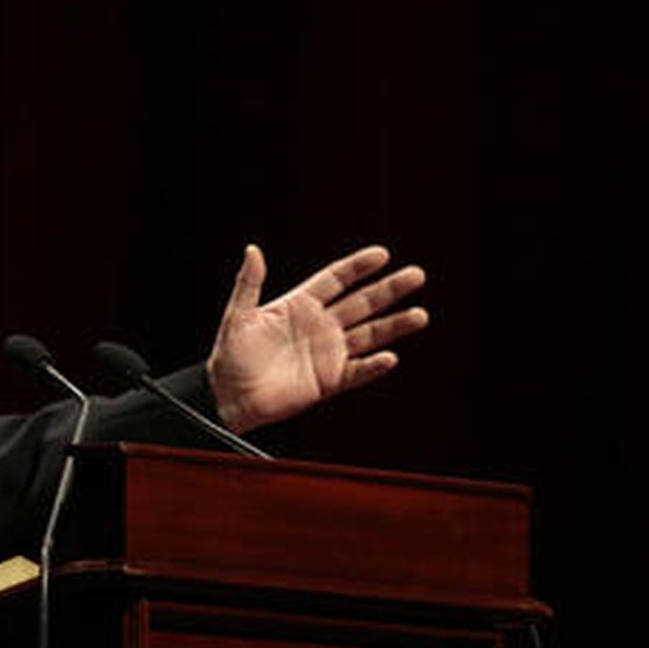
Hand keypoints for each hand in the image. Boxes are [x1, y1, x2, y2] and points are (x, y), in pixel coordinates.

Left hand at [207, 244, 427, 433]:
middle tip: (416, 275)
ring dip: (394, 326)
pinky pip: (357, 371)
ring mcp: (327, 353)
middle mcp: (319, 326)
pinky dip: (373, 366)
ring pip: (368, 335)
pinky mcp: (329, 380)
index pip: (335, 279)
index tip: (381, 255)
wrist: (228, 397)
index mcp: (299, 305)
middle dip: (389, 290)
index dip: (357, 267)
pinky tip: (389, 357)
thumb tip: (252, 249)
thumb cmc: (230, 356)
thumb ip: (248, 284)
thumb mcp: (237, 316)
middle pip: (361, 303)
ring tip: (420, 315)